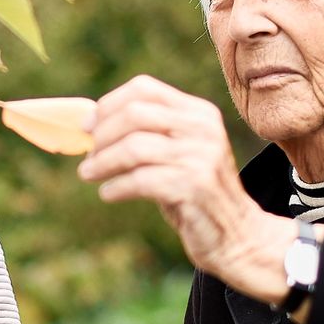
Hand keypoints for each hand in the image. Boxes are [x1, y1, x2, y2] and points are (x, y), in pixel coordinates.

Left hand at [78, 76, 291, 304]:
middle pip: (134, 114)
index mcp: (198, 112)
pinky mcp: (193, 187)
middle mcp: (202, 128)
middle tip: (87, 155)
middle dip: (102, 134)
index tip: (86, 126)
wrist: (237, 235)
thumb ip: (147, 134)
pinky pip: (140, 180)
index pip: (144, 89)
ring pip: (134, 146)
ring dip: (102, 162)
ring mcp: (200, 157)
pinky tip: (108, 193)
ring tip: (88, 174)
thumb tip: (89, 123)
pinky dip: (116, 186)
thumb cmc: (195, 193)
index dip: (108, 105)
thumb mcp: (178, 153)